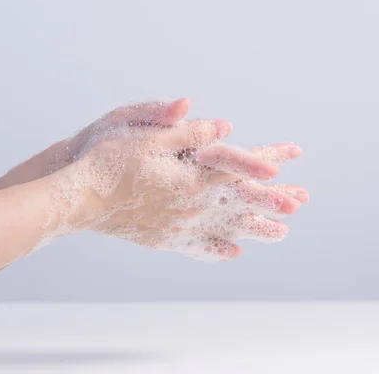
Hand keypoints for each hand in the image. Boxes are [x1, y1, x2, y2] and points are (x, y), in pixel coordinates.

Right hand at [45, 99, 307, 260]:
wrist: (78, 198)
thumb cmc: (108, 160)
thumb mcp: (146, 136)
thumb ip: (188, 133)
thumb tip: (225, 126)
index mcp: (192, 177)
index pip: (240, 169)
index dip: (269, 162)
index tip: (294, 160)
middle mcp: (192, 206)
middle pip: (242, 204)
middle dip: (273, 202)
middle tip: (301, 204)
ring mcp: (179, 227)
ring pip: (229, 230)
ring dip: (257, 230)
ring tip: (281, 234)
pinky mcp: (164, 238)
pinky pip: (199, 248)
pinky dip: (219, 250)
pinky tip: (232, 253)